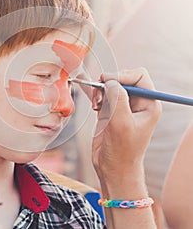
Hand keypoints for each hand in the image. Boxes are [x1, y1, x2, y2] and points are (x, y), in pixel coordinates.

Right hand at [91, 68, 161, 182]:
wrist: (112, 168)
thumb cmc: (122, 151)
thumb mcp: (121, 123)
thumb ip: (117, 99)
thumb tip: (109, 81)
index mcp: (148, 104)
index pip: (139, 76)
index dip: (123, 75)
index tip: (107, 81)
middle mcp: (137, 103)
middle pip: (122, 79)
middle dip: (108, 84)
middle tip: (99, 95)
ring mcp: (122, 107)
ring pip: (110, 86)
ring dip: (100, 91)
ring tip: (96, 105)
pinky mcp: (110, 111)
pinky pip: (102, 95)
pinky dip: (95, 97)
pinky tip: (94, 106)